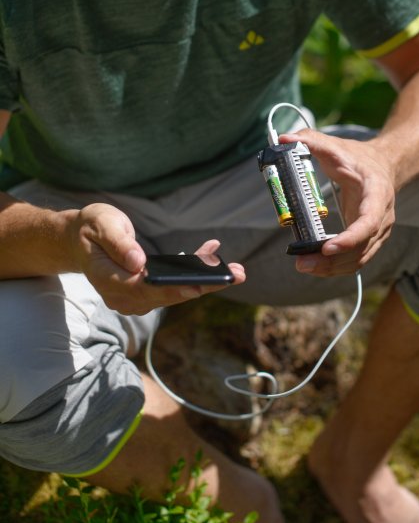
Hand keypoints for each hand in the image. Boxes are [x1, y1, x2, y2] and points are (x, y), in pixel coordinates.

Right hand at [68, 203, 244, 313]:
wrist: (79, 241)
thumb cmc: (91, 229)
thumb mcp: (101, 225)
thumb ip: (118, 244)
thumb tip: (139, 264)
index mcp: (108, 278)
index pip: (143, 289)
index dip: (171, 289)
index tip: (197, 287)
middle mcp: (122, 296)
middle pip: (166, 295)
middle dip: (202, 286)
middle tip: (235, 275)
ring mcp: (135, 298)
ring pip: (174, 293)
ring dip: (205, 281)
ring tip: (236, 270)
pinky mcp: (146, 293)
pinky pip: (173, 287)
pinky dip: (195, 273)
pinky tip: (212, 253)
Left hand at [279, 129, 395, 276]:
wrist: (385, 166)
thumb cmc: (360, 158)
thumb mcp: (337, 146)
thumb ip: (312, 141)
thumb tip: (284, 138)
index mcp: (377, 193)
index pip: (369, 221)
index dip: (351, 238)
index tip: (328, 247)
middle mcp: (383, 217)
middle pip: (361, 247)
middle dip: (332, 260)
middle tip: (302, 263)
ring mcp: (379, 232)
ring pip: (359, 259)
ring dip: (332, 268)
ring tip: (303, 266)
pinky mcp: (370, 240)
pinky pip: (356, 260)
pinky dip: (336, 267)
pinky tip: (316, 266)